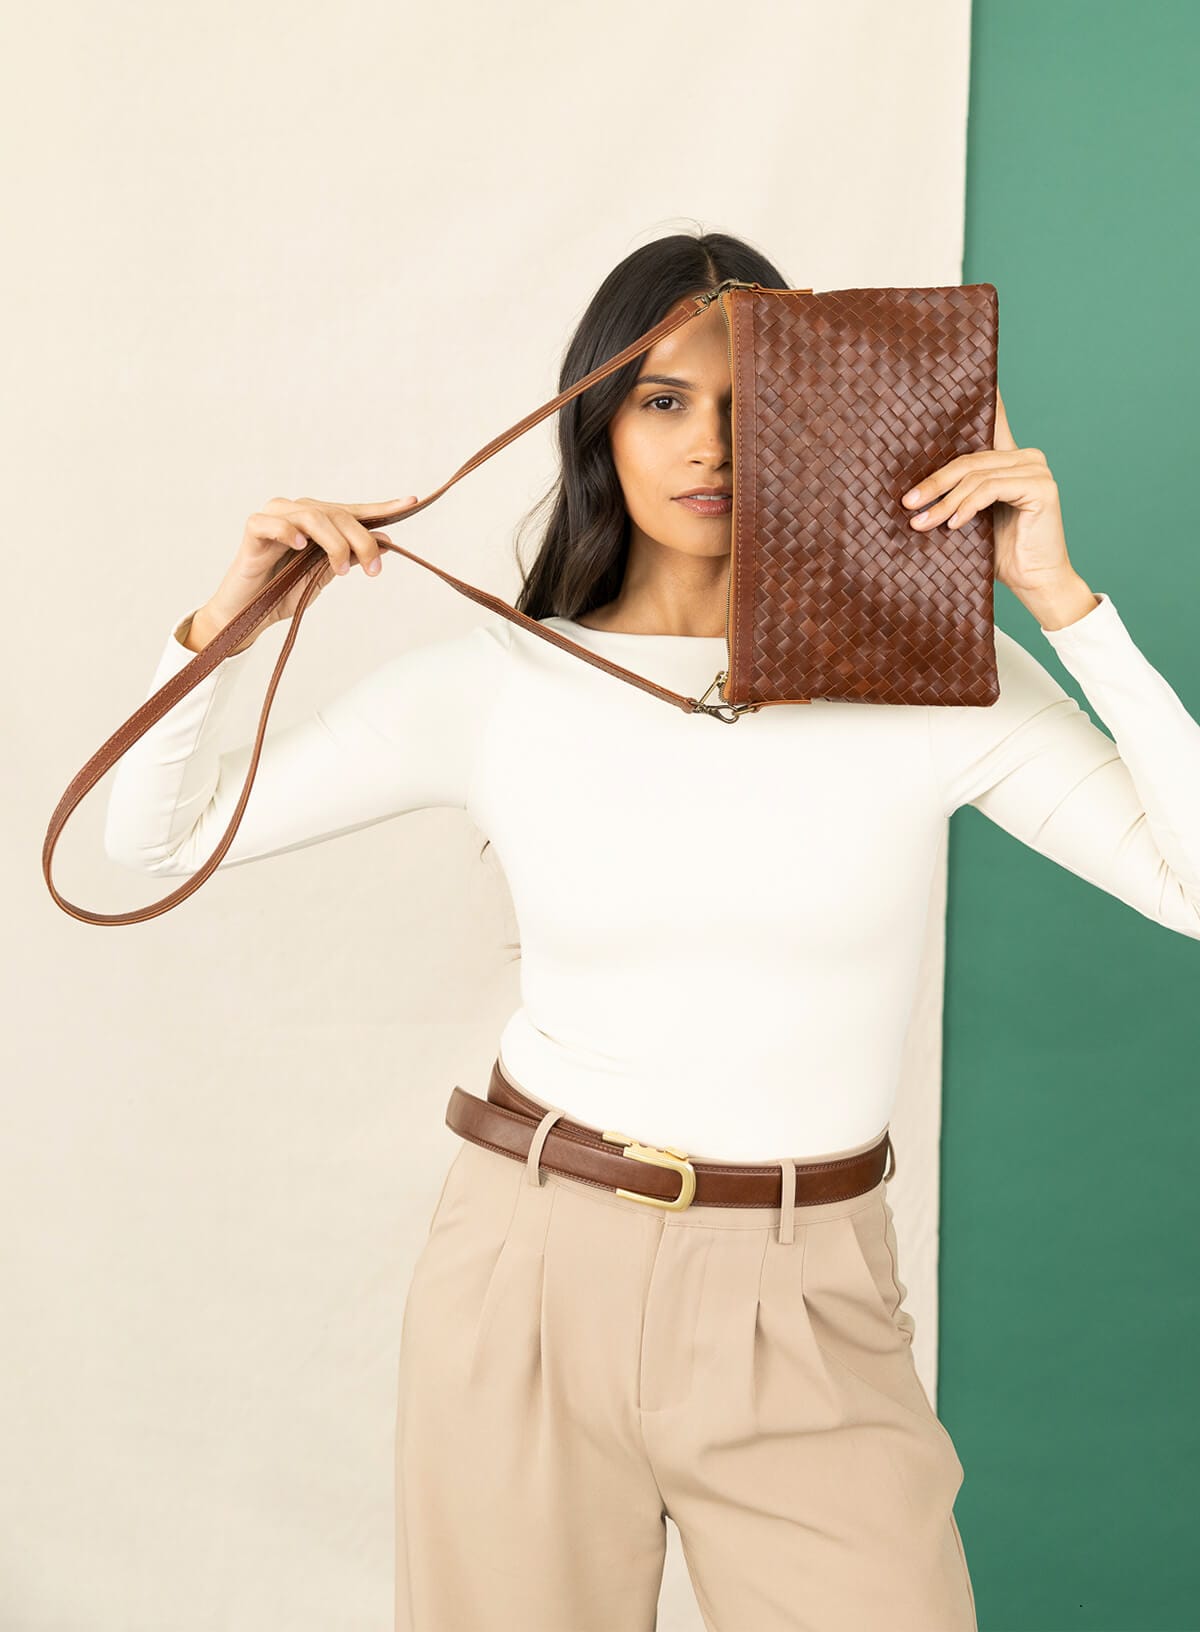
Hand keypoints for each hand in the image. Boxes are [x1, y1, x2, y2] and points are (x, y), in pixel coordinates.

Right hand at [192, 494, 419, 652]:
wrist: (248, 614)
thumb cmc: (283, 592)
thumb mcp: (325, 576)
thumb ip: (350, 556)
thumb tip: (385, 542)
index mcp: (318, 521)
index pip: (353, 510)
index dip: (382, 507)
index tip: (411, 503)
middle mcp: (298, 511)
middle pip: (337, 514)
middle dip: (361, 540)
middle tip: (373, 569)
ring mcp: (275, 517)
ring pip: (312, 516)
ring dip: (333, 543)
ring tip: (340, 569)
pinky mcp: (253, 530)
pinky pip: (272, 522)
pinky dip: (288, 532)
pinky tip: (300, 546)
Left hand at [900, 386, 1073, 598]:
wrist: (1034, 582)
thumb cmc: (999, 554)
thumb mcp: (968, 520)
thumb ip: (955, 496)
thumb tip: (909, 491)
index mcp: (1009, 459)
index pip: (990, 422)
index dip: (979, 398)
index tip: (950, 381)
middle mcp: (1025, 457)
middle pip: (969, 460)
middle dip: (934, 483)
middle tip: (908, 504)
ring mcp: (1036, 469)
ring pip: (976, 476)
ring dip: (944, 501)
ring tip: (922, 523)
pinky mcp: (1041, 487)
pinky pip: (991, 489)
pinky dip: (967, 506)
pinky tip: (953, 524)